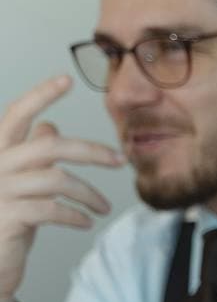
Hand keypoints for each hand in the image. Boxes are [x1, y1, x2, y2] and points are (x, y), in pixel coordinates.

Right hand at [0, 76, 123, 301]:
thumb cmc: (5, 222)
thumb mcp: (20, 185)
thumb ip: (31, 157)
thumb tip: (49, 127)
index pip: (15, 116)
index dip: (39, 96)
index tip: (65, 79)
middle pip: (48, 146)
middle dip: (90, 150)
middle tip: (120, 159)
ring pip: (56, 179)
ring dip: (89, 193)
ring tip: (103, 207)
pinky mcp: (6, 217)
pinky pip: (51, 209)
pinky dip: (75, 214)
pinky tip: (86, 222)